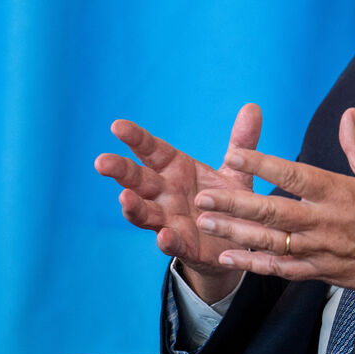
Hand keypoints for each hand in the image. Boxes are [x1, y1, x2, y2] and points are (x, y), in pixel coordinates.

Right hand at [94, 104, 261, 301]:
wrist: (236, 242)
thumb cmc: (227, 201)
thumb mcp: (236, 170)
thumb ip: (242, 142)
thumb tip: (253, 107)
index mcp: (175, 169)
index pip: (151, 150)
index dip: (135, 138)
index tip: (117, 126)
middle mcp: (165, 193)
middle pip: (138, 180)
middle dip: (120, 171)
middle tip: (102, 161)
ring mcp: (170, 220)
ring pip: (145, 212)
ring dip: (134, 207)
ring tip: (124, 198)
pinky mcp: (184, 246)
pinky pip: (173, 243)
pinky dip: (167, 241)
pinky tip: (164, 236)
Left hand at [195, 108, 354, 302]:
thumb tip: (348, 114)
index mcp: (339, 192)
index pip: (293, 174)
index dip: (261, 164)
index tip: (233, 155)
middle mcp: (325, 221)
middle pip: (272, 210)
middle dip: (234, 202)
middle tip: (203, 195)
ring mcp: (321, 249)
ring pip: (270, 241)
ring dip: (235, 232)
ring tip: (206, 222)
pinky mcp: (322, 272)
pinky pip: (283, 269)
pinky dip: (255, 264)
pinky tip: (231, 257)